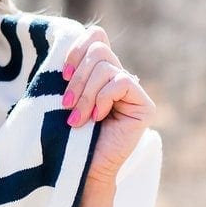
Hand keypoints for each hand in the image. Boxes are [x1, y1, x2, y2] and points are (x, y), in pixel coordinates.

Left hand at [61, 24, 154, 184]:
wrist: (80, 169)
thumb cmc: (66, 137)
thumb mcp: (63, 98)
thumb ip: (69, 73)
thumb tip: (65, 47)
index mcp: (99, 73)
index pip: (96, 37)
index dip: (77, 49)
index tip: (61, 75)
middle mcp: (118, 77)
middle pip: (99, 50)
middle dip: (77, 78)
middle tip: (66, 105)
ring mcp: (133, 91)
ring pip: (106, 67)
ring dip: (85, 94)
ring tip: (77, 118)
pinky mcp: (144, 105)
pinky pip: (121, 82)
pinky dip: (102, 99)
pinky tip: (97, 118)